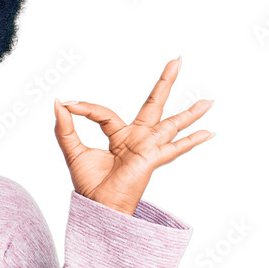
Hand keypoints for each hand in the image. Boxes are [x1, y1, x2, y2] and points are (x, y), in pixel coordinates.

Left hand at [52, 57, 213, 214]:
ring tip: (208, 101)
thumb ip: (66, 129)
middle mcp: (137, 139)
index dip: (86, 108)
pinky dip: (191, 141)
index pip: (104, 113)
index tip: (70, 104)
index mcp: (119, 136)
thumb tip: (60, 104)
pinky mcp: (151, 159)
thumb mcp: (73, 152)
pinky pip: (174, 148)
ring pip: (172, 124)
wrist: (98, 208)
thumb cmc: (90, 186)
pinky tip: (208, 133)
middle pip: (153, 104)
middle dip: (165, 82)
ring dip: (190, 113)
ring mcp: (147, 148)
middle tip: (178, 60)